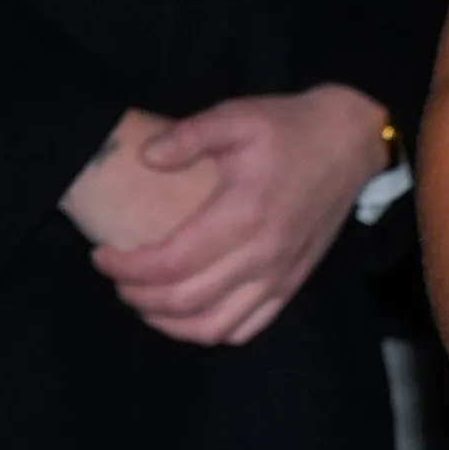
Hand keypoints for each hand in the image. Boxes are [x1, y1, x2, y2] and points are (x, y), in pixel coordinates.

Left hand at [88, 85, 385, 347]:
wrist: (348, 144)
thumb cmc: (289, 128)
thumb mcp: (237, 117)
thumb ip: (189, 135)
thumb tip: (146, 157)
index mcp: (243, 215)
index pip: (171, 262)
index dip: (127, 268)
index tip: (100, 256)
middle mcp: (261, 255)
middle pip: (185, 301)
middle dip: (137, 296)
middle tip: (115, 278)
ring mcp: (279, 276)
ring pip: (213, 327)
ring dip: (168, 323)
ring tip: (143, 302)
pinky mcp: (291, 285)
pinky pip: (246, 328)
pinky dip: (209, 332)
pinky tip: (187, 316)